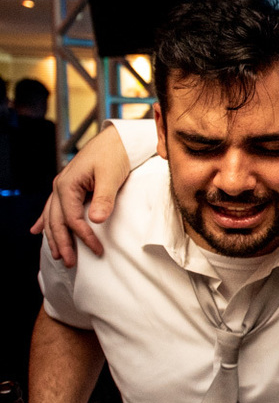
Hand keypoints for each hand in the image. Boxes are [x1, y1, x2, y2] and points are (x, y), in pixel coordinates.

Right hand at [31, 125, 130, 266]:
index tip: (97, 250)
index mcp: (68, 185)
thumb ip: (104, 198)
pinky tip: (36, 230)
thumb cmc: (115, 154)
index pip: (72, 219)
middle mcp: (60, 186)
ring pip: (52, 216)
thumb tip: (96, 220)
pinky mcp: (70, 186)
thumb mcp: (112, 176)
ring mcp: (63, 186)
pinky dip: (45, 220)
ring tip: (57, 254)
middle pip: (57, 221)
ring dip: (53, 236)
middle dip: (62, 243)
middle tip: (69, 264)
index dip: (83, 236)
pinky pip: (53, 207)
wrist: (118, 138)